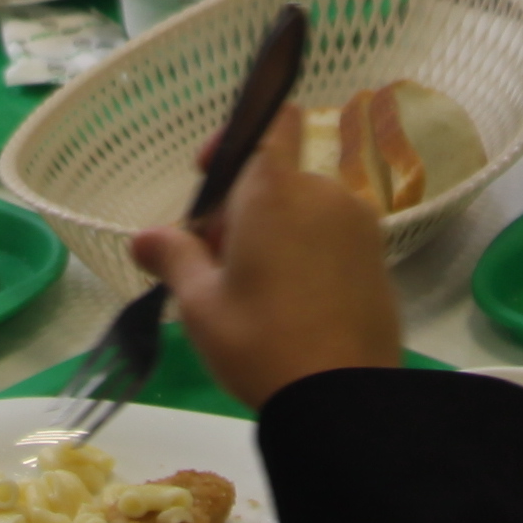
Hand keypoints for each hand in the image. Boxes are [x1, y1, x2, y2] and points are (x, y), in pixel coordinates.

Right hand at [135, 111, 402, 407]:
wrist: (342, 400)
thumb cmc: (260, 342)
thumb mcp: (201, 304)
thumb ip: (173, 257)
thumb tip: (142, 238)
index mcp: (275, 190)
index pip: (270, 122)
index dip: (237, 137)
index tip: (211, 176)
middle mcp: (324, 193)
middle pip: (278, 180)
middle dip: (244, 209)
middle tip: (218, 266)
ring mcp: (360, 226)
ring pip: (306, 211)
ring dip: (278, 234)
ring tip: (254, 293)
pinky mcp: (380, 260)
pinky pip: (334, 240)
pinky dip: (309, 256)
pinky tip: (293, 307)